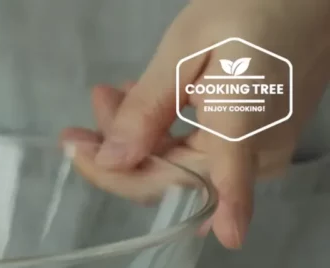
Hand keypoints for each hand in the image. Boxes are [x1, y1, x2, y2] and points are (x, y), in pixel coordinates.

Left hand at [61, 0, 329, 248]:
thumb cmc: (254, 10)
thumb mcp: (187, 51)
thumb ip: (147, 110)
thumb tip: (112, 161)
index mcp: (238, 141)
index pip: (160, 185)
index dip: (113, 178)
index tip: (74, 153)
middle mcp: (253, 162)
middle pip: (166, 178)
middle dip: (118, 145)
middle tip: (96, 100)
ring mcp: (260, 157)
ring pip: (179, 166)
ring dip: (138, 136)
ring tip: (113, 92)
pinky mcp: (258, 145)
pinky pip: (201, 154)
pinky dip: (165, 133)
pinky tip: (144, 101)